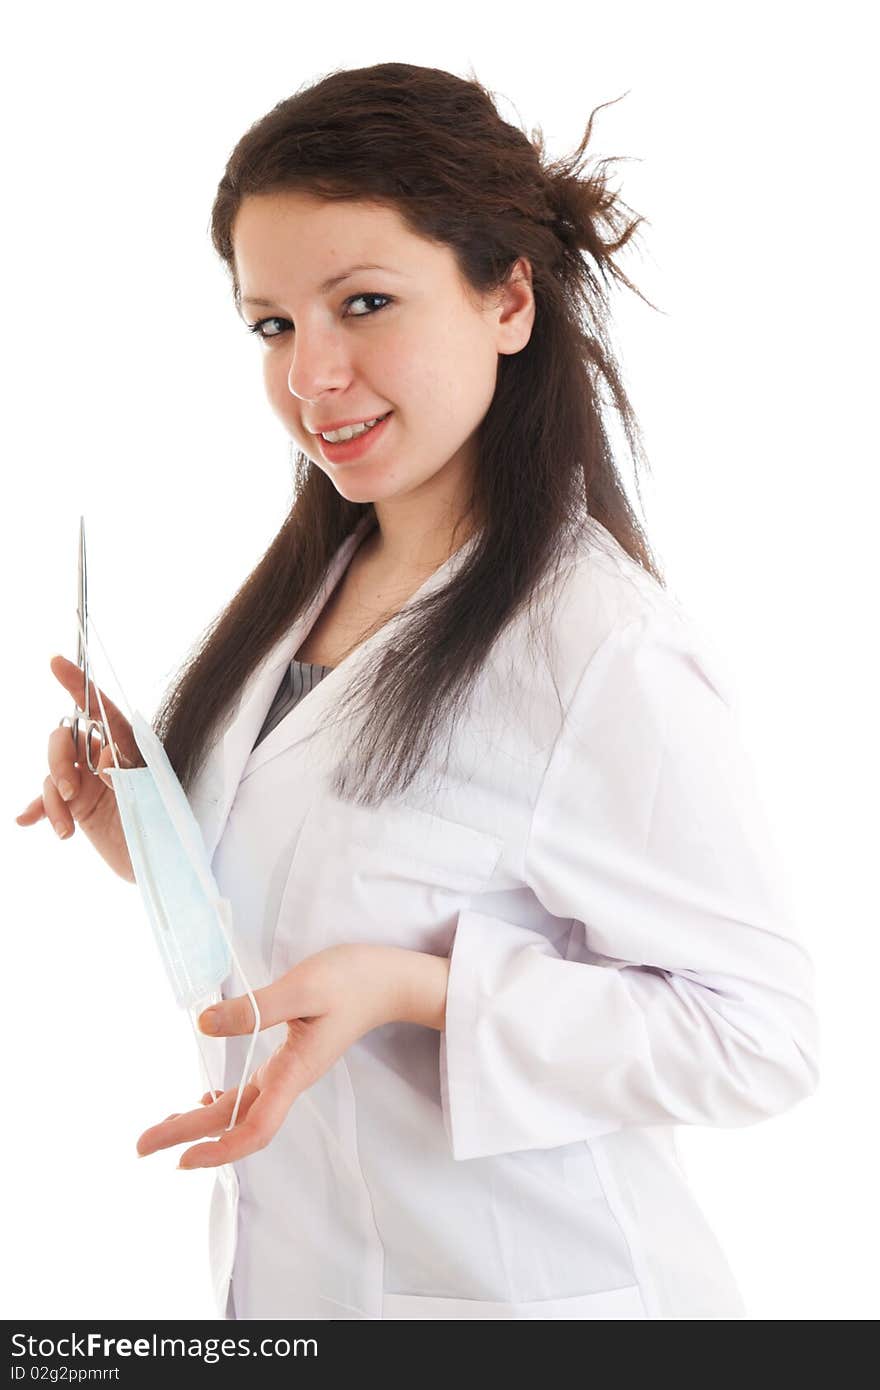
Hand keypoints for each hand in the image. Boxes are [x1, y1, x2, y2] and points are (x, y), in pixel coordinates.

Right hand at [14, 654, 142, 882]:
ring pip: (53, 771)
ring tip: (67, 827)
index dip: (78, 684)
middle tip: (73, 792)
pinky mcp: (78, 806)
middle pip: (65, 737)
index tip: (56, 662)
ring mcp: (88, 781)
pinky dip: (37, 808)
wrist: (163, 865)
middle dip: (59, 759)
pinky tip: (26, 820)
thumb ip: (129, 770)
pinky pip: (47, 798)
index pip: (100, 708)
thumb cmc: (166, 825)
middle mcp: (104, 757)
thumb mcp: (154, 792)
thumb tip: (101, 757)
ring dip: (53, 798)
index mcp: (129, 745)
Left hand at [135, 944, 412, 1168]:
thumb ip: (254, 1008)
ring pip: (242, 1110)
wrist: (388, 981)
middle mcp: (290, 1080)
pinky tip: (208, 1095)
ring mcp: (291, 1072)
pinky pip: (253, 1094)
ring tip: (165, 1126)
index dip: (218, 1148)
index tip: (180, 1158)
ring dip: (203, 1121)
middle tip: (142, 1145)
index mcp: (294, 1071)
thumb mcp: (302, 987)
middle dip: (188, 1135)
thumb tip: (202, 1025)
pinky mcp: (292, 1059)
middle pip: (237, 1122)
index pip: (254, 1127)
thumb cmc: (352, 980)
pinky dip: (225, 1102)